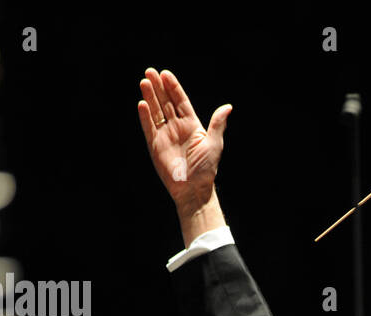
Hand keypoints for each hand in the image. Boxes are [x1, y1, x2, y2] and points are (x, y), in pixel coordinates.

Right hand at [137, 68, 230, 217]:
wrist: (194, 189)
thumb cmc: (206, 168)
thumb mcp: (214, 143)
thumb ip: (217, 124)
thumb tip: (228, 107)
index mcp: (191, 125)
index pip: (180, 101)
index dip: (173, 87)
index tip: (166, 74)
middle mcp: (177, 127)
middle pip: (165, 102)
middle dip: (158, 87)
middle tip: (150, 71)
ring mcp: (165, 135)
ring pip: (155, 112)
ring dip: (150, 97)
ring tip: (144, 82)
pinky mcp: (155, 145)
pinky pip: (149, 128)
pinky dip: (145, 117)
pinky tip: (142, 104)